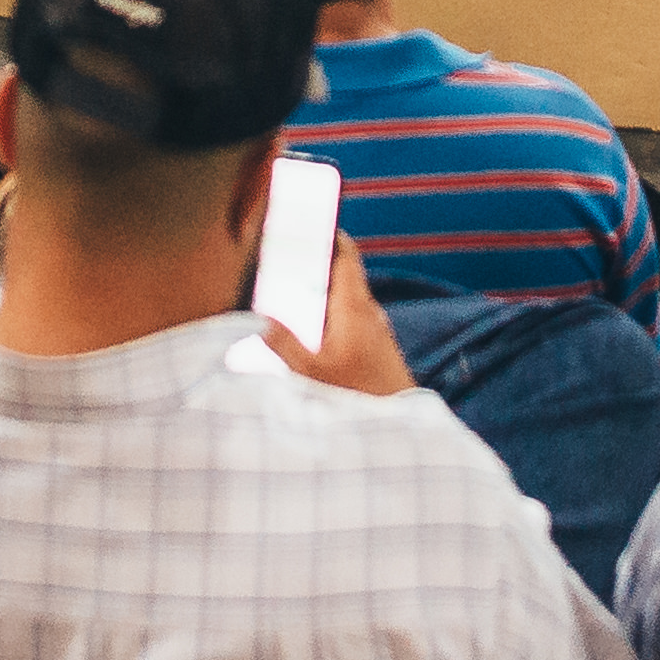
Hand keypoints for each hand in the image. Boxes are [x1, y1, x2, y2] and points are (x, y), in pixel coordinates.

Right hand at [258, 238, 415, 399]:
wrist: (401, 433)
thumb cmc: (358, 399)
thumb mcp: (310, 374)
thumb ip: (282, 343)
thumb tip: (258, 316)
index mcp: (354, 307)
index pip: (346, 255)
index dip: (328, 235)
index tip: (307, 225)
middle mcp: (370, 314)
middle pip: (343, 278)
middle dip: (316, 270)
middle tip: (284, 267)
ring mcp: (378, 334)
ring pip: (347, 304)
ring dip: (323, 299)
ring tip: (292, 302)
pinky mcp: (380, 353)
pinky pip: (353, 326)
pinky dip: (333, 322)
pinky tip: (316, 341)